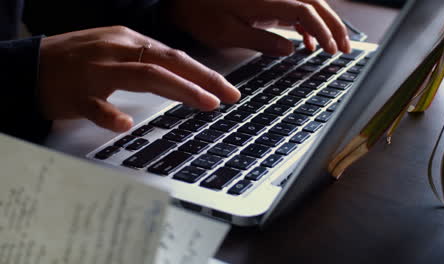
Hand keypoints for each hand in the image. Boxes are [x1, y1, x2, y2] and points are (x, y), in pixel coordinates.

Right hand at [38, 26, 239, 131]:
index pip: (175, 56)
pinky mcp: (74, 93)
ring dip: (178, 90)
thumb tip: (186, 78)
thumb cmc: (79, 61)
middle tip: (228, 97)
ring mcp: (95, 70)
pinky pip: (94, 105)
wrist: (29, 66)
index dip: (205, 73)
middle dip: (202, 80)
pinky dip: (110, 114)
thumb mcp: (118, 52)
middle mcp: (117, 50)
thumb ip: (149, 62)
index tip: (229, 90)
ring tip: (204, 104)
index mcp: (129, 41)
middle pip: (167, 62)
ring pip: (142, 76)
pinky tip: (126, 124)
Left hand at [167, 0, 350, 55]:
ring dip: (323, 25)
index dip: (322, 30)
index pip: (305, 12)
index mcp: (265, 0)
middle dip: (333, 26)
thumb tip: (290, 49)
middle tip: (344, 48)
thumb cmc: (200, 13)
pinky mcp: (267, 0)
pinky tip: (307, 43)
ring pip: (308, 5)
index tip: (331, 49)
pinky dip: (305, 26)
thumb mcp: (226, 33)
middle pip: (314, 4)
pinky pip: (294, 9)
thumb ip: (260, 40)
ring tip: (333, 48)